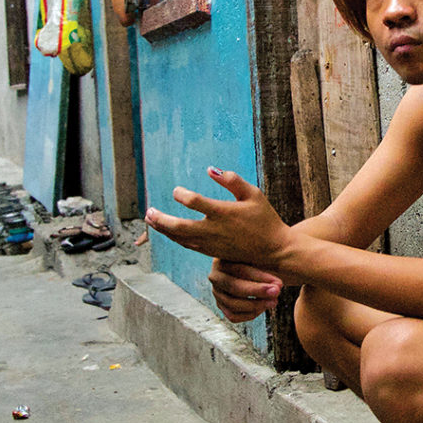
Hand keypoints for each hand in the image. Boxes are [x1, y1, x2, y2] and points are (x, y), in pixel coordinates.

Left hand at [145, 167, 290, 265]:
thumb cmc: (264, 219)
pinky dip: (174, 238)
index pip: (196, 202)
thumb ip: (232, 181)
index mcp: (225, 213)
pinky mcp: (212, 252)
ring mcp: (212, 244)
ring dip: (163, 229)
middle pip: (180, 227)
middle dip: (162, 220)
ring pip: (180, 238)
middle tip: (148, 211)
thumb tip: (210, 169)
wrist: (274, 250)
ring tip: (150, 220)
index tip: (177, 191)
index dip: (182, 196)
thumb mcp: (254, 194)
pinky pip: (187, 245)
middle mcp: (215, 230)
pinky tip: (166, 231)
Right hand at [209, 259, 281, 321]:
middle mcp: (216, 276)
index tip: (279, 283)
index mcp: (223, 259)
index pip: (241, 270)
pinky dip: (249, 314)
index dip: (261, 278)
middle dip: (258, 292)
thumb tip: (283, 260)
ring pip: (233, 305)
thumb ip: (267, 254)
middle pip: (235, 288)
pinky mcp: (221, 305)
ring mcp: (217, 292)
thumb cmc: (258, 258)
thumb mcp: (260, 254)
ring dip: (256, 305)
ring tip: (274, 302)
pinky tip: (263, 308)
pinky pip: (233, 316)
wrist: (252, 269)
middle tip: (277, 292)